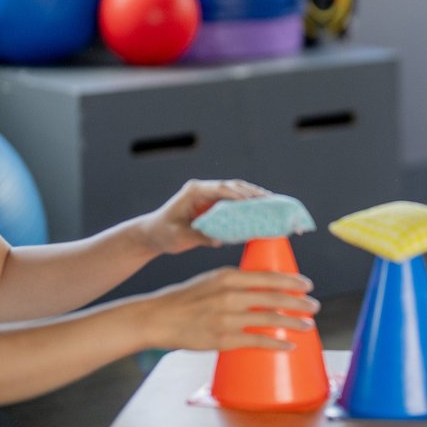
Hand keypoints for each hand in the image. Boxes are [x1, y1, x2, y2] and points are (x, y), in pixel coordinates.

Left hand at [141, 179, 268, 255]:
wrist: (152, 234)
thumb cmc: (163, 234)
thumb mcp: (179, 237)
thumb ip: (199, 237)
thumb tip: (220, 240)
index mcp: (195, 191)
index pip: (222, 189)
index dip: (240, 194)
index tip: (256, 201)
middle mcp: (204, 189)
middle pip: (234, 186)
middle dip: (254, 193)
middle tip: (273, 200)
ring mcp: (209, 195)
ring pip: (237, 191)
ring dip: (254, 196)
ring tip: (273, 203)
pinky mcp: (213, 203)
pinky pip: (234, 201)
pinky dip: (248, 203)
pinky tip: (262, 209)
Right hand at [142, 267, 320, 351]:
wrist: (157, 318)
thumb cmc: (185, 299)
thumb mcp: (211, 280)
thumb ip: (235, 282)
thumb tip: (262, 286)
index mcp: (229, 276)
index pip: (269, 277)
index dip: (292, 281)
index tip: (307, 285)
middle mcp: (230, 294)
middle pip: (275, 297)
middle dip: (299, 303)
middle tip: (314, 306)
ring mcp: (227, 317)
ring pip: (270, 319)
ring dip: (293, 323)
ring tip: (307, 326)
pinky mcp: (222, 338)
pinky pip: (257, 341)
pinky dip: (276, 343)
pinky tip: (289, 346)